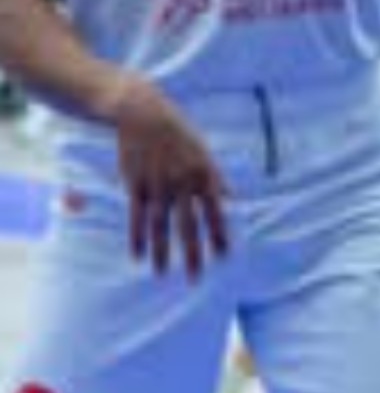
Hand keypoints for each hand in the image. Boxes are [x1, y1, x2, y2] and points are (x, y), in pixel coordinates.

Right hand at [108, 74, 228, 277]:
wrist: (143, 113)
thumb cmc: (177, 131)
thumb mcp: (202, 149)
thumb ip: (216, 176)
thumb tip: (231, 197)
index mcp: (202, 173)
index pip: (214, 211)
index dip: (219, 234)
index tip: (223, 257)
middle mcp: (181, 182)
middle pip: (188, 224)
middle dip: (192, 253)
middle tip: (195, 279)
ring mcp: (158, 183)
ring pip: (160, 225)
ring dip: (161, 252)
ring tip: (162, 274)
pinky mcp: (136, 183)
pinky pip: (137, 216)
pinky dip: (137, 236)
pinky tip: (138, 255)